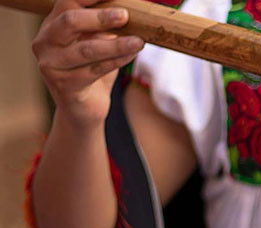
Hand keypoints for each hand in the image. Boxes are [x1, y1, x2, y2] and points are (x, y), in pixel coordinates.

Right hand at [32, 0, 144, 126]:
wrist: (84, 107)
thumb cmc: (92, 69)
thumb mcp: (96, 41)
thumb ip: (104, 25)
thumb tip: (131, 8)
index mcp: (52, 24)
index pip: (67, 1)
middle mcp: (45, 42)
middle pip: (70, 21)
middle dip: (100, 17)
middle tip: (125, 15)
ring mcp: (51, 64)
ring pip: (86, 49)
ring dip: (116, 44)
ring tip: (139, 41)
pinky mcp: (64, 85)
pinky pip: (95, 70)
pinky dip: (117, 61)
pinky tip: (132, 55)